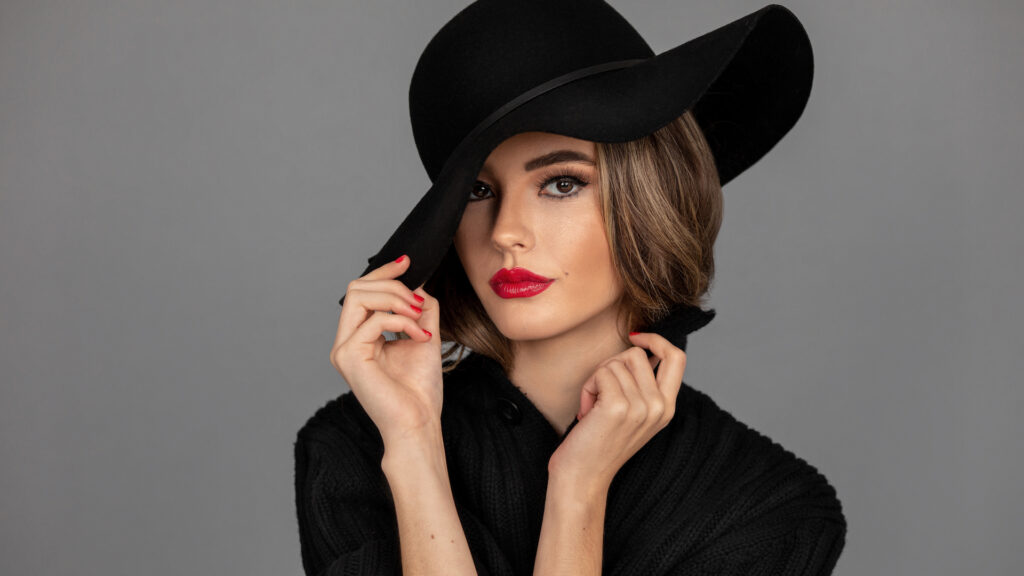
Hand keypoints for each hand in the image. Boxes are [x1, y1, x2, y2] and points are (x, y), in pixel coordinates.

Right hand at [330, 255, 442, 444]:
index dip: (384, 273)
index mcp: (359, 337)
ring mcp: (342, 349)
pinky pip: (373, 320)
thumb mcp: (424, 337)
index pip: (362, 291)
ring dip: (396, 299)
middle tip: (418, 300)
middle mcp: (345, 342)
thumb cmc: (419, 390)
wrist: (419, 423)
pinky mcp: (348, 357)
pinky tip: (419, 336)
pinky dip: (402, 321)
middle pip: (356, 288)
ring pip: (359, 297)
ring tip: (419, 316)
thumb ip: (418, 309)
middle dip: (392, 285)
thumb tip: (416, 282)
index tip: (408, 261)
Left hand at [547, 332, 686, 491]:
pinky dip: (588, 387)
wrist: (583, 478)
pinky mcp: (618, 407)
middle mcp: (659, 407)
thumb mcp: (634, 415)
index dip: (656, 340)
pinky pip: (601, 373)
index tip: (635, 337)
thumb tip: (640, 348)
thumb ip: (643, 386)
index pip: (677, 357)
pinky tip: (587, 412)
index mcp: (667, 408)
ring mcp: (641, 407)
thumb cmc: (600, 443)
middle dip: (613, 363)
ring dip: (596, 379)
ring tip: (593, 406)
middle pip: (638, 354)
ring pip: (615, 362)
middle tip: (602, 389)